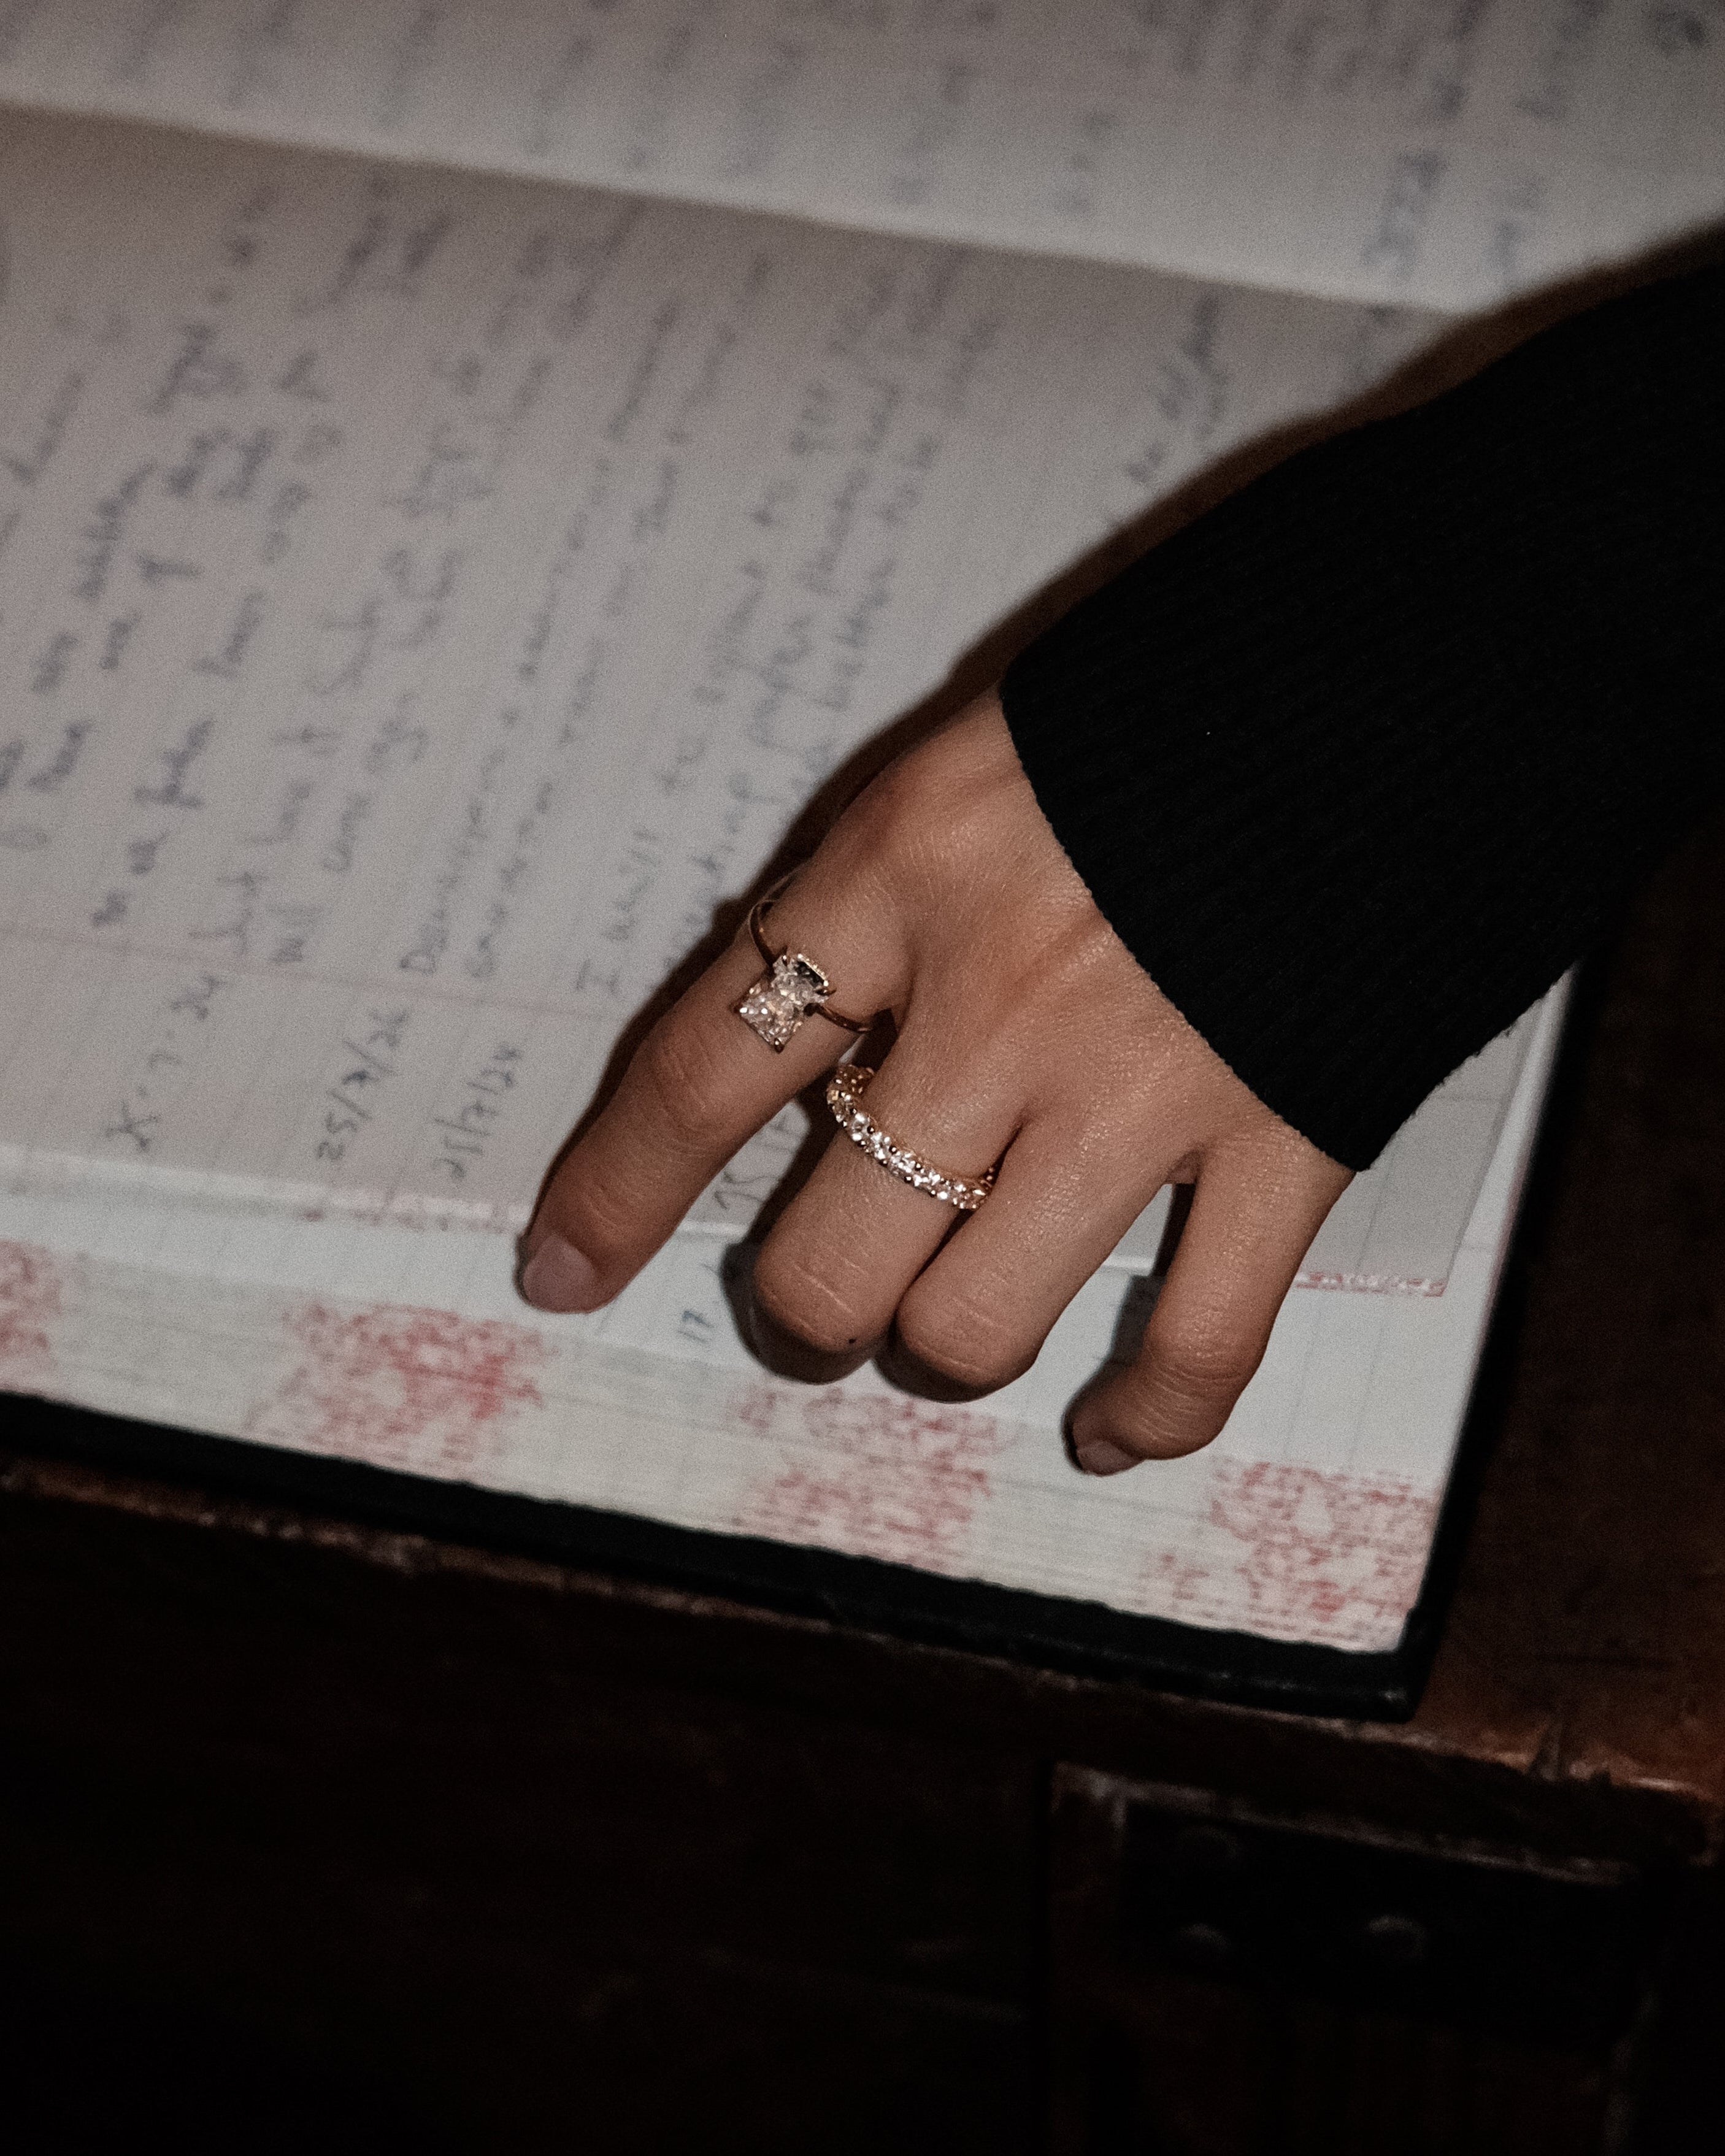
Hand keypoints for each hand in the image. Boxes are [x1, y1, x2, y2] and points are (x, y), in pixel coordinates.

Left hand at [520, 696, 1350, 1468]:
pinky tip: (1109, 1429)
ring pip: (975, 1327)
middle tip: (825, 1295)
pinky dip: (1147, 1415)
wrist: (1411, 653)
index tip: (561, 1271)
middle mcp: (998, 1000)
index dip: (615, 1192)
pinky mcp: (1288, 1139)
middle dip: (809, 1308)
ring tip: (960, 1324)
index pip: (703, 1069)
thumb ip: (874, 905)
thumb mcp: (966, 759)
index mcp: (898, 875)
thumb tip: (805, 1048)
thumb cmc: (1166, 694)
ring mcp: (1146, 1086)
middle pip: (832, 1257)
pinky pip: (1194, 1345)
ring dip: (946, 1351)